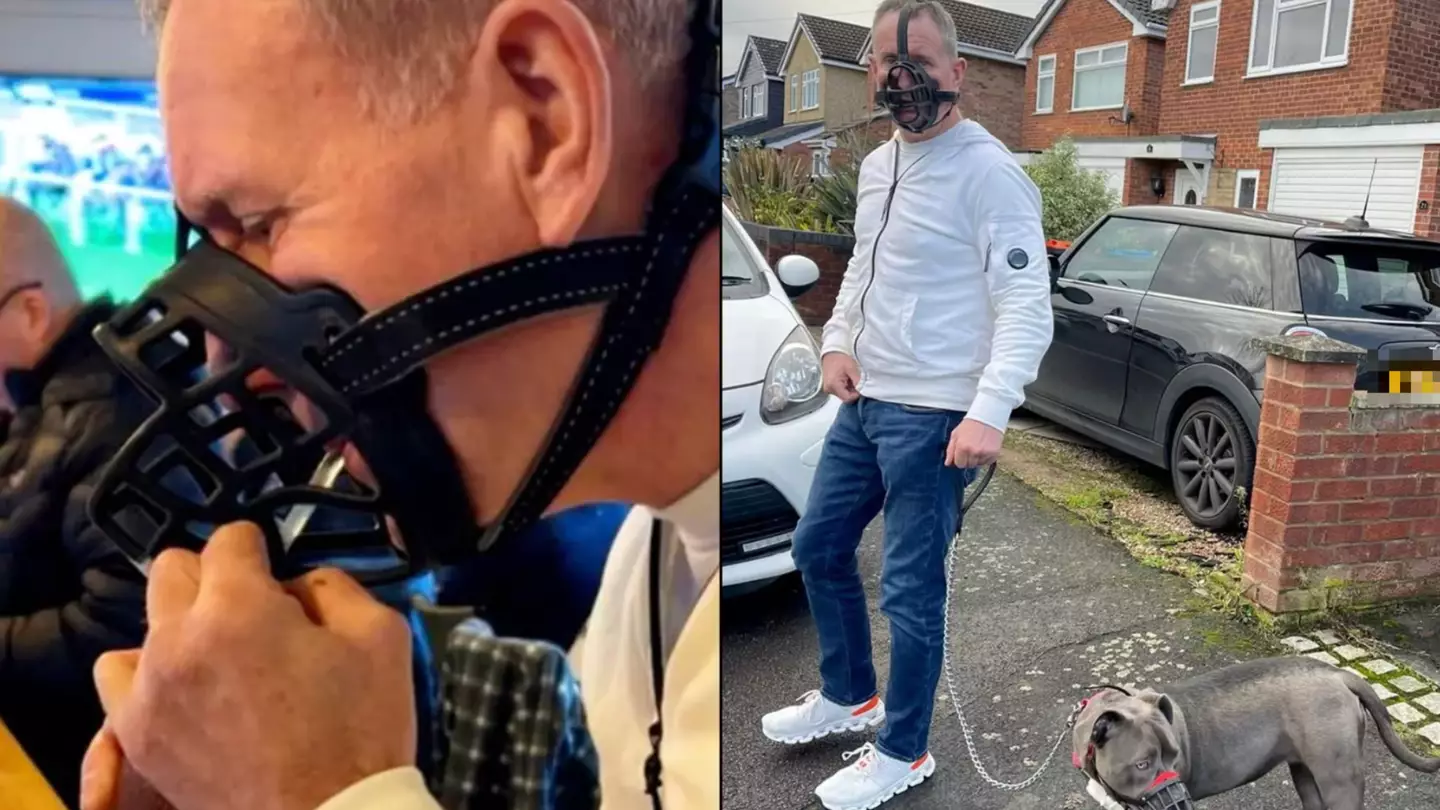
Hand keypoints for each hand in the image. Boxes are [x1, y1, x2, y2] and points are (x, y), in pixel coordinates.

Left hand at [90, 524, 416, 809]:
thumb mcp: (381, 636)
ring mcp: (149, 689)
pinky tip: (187, 687)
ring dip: (181, 625)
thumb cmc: (359, 731)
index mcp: (239, 608)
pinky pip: (118, 678)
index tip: (273, 568)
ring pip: (145, 621)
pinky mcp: (137, 733)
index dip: (258, 547)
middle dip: (215, 577)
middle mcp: (179, 639)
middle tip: (253, 611)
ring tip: (220, 655)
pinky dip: (148, 671)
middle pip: (173, 569)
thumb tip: (296, 585)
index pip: (229, 539)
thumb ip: (334, 586)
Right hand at [822, 352, 860, 402]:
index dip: (856, 393)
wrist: (832, 351)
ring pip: (843, 394)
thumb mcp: (852, 368)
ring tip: (850, 377)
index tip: (860, 385)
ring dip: (849, 388)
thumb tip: (862, 390)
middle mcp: (829, 389)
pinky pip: (840, 390)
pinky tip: (846, 377)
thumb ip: (858, 381)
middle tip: (855, 379)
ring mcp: (828, 388)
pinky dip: (845, 385)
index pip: (848, 398)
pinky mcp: (830, 386)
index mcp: (833, 385)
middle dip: (852, 390)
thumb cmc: (840, 358)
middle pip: (845, 397)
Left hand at [946, 418, 1002, 467]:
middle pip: (969, 465)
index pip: (959, 464)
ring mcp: (985, 453)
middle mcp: (974, 452)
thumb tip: (948, 464)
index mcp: (962, 447)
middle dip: (968, 459)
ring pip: (978, 464)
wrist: (987, 417)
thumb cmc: (970, 425)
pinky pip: (988, 462)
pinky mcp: (994, 453)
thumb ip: (950, 450)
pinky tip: (985, 447)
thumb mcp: (956, 434)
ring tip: (978, 446)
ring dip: (977, 458)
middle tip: (971, 448)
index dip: (960, 459)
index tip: (962, 453)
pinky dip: (986, 457)